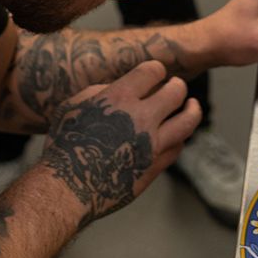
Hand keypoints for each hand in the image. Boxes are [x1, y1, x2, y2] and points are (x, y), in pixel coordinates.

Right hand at [41, 61, 200, 227]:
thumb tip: (123, 86)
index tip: (154, 73)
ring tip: (191, 105)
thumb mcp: (75, 106)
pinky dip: (179, 136)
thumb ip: (102, 90)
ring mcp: (151, 144)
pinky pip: (177, 147)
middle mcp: (140, 118)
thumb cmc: (65, 144)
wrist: (68, 187)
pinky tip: (176, 133)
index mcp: (119, 98)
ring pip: (187, 121)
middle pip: (176, 92)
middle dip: (177, 86)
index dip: (156, 70)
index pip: (153, 72)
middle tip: (175, 86)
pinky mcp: (154, 167)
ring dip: (192, 109)